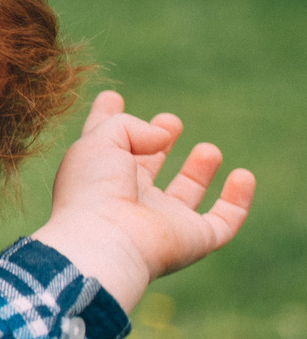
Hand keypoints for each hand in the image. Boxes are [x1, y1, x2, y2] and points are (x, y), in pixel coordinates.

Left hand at [31, 91, 253, 310]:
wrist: (106, 240)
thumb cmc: (94, 189)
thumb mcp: (99, 139)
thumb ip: (129, 126)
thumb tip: (163, 134)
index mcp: (99, 177)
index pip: (105, 145)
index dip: (108, 120)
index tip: (112, 97)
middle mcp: (129, 199)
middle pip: (145, 171)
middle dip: (157, 145)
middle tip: (170, 120)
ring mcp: (162, 221)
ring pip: (184, 197)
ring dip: (198, 172)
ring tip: (207, 149)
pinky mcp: (193, 239)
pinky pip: (223, 223)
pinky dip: (237, 202)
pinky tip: (243, 176)